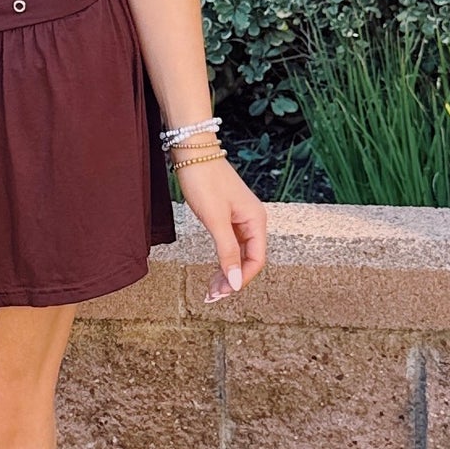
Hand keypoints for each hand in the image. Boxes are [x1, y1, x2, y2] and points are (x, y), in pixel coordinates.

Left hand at [175, 156, 267, 301]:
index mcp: (256, 220)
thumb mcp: (215, 219)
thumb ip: (227, 252)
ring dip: (227, 272)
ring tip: (211, 290)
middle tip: (212, 297)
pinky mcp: (228, 216)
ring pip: (239, 254)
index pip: (256, 260)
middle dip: (233, 280)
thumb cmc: (205, 181)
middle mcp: (253, 220)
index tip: (223, 293)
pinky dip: (223, 259)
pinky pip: (231, 244)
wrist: (193, 152)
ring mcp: (241, 218)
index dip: (241, 279)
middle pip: (249, 260)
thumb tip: (236, 282)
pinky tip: (215, 270)